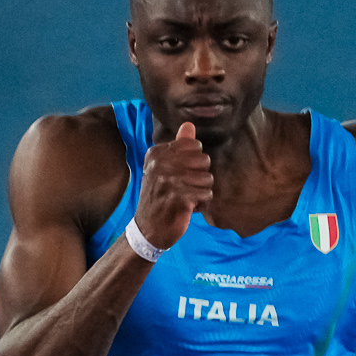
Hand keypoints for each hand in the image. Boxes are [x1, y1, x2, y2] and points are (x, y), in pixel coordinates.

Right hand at [134, 121, 212, 248]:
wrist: (148, 230)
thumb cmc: (159, 198)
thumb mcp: (164, 169)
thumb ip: (178, 146)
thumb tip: (189, 125)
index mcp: (156, 154)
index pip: (194, 146)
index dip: (194, 163)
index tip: (179, 175)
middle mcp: (161, 164)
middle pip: (203, 160)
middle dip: (199, 177)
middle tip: (184, 189)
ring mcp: (169, 181)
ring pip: (207, 179)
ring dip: (201, 193)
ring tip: (185, 200)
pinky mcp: (179, 198)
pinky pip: (207, 195)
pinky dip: (202, 205)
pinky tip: (188, 209)